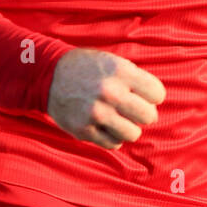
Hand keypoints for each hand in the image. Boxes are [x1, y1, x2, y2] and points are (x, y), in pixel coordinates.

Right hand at [47, 49, 165, 149]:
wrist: (49, 75)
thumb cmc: (87, 68)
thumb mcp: (113, 62)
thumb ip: (135, 79)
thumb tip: (156, 101)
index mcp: (121, 72)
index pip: (157, 94)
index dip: (152, 96)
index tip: (143, 96)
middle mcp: (110, 92)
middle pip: (149, 116)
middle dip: (144, 114)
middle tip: (133, 110)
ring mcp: (97, 113)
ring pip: (133, 134)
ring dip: (128, 128)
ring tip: (119, 119)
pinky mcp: (84, 130)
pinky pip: (113, 144)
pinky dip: (112, 137)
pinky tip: (105, 126)